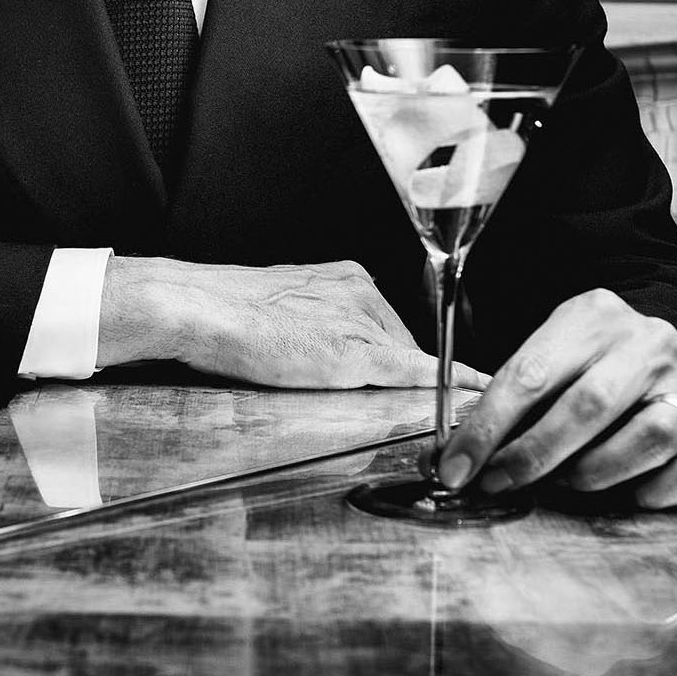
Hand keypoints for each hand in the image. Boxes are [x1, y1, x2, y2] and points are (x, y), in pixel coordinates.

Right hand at [99, 257, 488, 392]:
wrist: (202, 307)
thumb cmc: (226, 313)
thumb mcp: (283, 310)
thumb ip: (315, 324)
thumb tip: (322, 351)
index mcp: (345, 277)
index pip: (384, 325)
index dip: (386, 355)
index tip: (394, 373)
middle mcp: (363, 292)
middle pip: (399, 343)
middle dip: (390, 372)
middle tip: (354, 395)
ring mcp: (362, 321)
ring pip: (403, 360)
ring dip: (400, 385)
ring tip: (357, 397)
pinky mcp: (356, 354)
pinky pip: (414, 371)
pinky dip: (448, 384)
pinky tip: (474, 391)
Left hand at [436, 289, 676, 507]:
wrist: (653, 342)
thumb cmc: (581, 360)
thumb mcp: (545, 352)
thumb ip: (511, 395)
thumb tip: (460, 458)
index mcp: (592, 316)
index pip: (531, 375)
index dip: (487, 428)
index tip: (456, 469)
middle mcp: (647, 344)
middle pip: (590, 405)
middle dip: (535, 455)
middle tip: (501, 483)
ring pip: (652, 435)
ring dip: (597, 472)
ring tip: (568, 481)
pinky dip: (659, 492)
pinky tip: (630, 494)